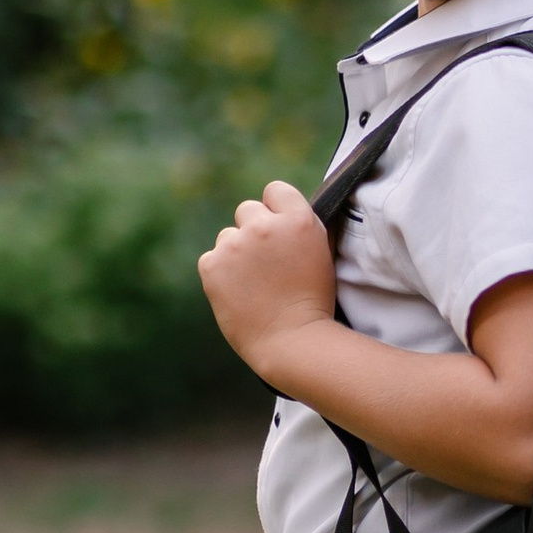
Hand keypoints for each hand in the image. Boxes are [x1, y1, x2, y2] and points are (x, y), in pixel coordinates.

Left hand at [199, 180, 335, 379]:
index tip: (278, 229)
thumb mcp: (320, 254)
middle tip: (266, 263)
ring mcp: (235, 244)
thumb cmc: (312, 302)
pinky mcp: (212, 265)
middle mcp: (264, 226)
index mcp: (297, 220)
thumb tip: (284, 210)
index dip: (276, 210)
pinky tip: (239, 293)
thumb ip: (300, 226)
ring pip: (228, 236)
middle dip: (254, 230)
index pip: (275, 190)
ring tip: (254, 284)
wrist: (292, 341)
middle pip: (247, 210)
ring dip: (236, 253)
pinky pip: (212, 259)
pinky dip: (221, 274)